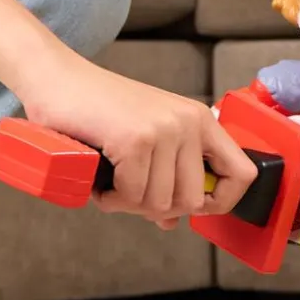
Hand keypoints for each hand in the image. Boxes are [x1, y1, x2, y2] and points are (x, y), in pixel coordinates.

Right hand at [22, 56, 258, 227]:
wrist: (57, 77)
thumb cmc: (98, 109)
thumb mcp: (146, 138)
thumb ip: (167, 177)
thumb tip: (173, 222)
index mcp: (200, 120)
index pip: (242, 174)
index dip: (220, 202)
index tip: (187, 207)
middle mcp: (190, 123)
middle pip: (193, 201)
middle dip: (156, 209)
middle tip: (130, 193)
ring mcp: (164, 130)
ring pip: (160, 204)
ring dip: (128, 205)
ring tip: (111, 184)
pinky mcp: (135, 140)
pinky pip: (131, 195)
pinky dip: (110, 199)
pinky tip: (99, 182)